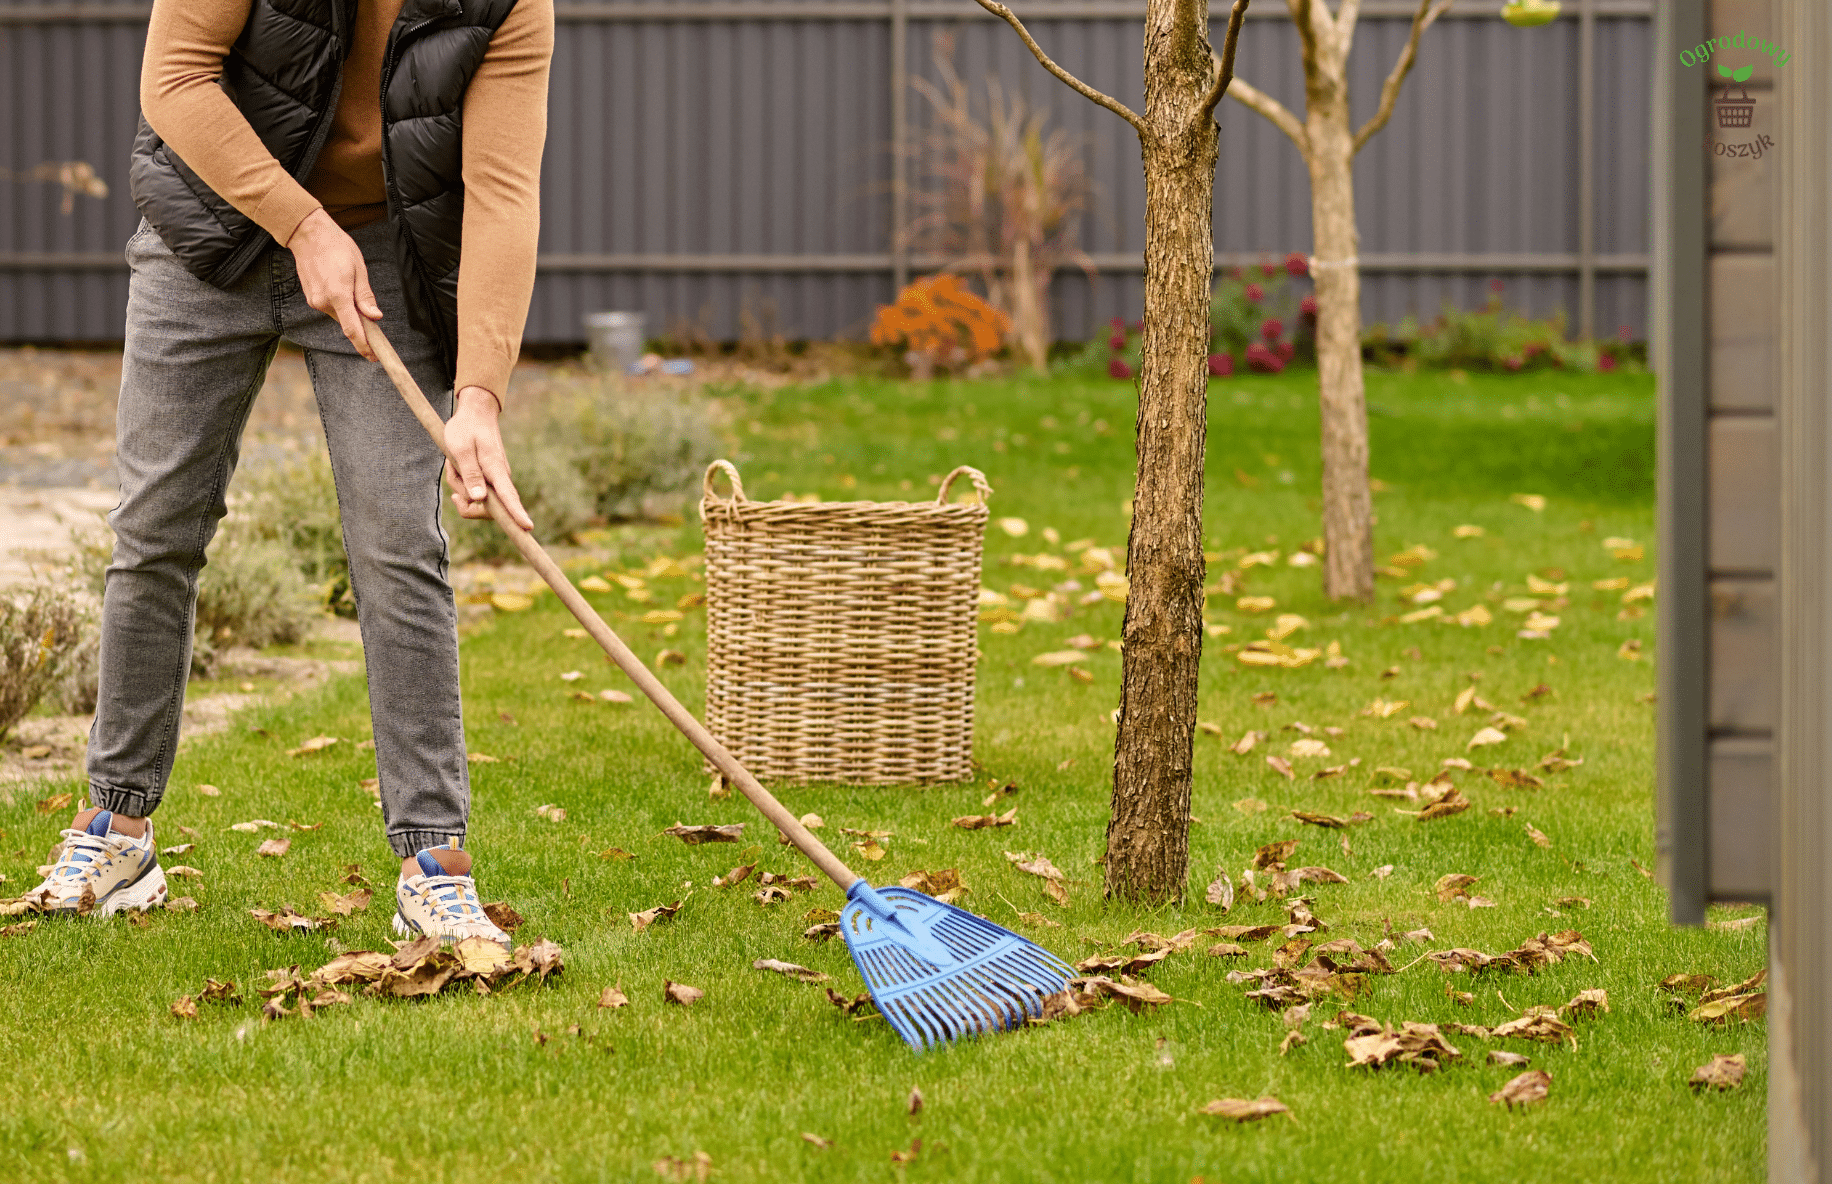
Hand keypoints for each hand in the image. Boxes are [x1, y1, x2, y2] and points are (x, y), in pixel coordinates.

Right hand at [286, 208, 380, 359]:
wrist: (307, 234)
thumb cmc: (337, 247)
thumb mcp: (358, 268)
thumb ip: (365, 295)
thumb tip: (375, 316)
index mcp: (338, 296)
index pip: (353, 330)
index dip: (364, 346)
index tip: (374, 356)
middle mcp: (323, 302)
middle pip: (348, 323)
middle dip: (361, 326)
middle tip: (375, 326)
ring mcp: (314, 301)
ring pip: (339, 315)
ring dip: (350, 311)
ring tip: (352, 287)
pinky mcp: (311, 298)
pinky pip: (331, 307)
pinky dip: (340, 305)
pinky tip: (341, 287)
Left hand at [443, 386, 533, 529]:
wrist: (476, 412)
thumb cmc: (466, 428)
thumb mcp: (461, 449)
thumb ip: (471, 474)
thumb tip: (480, 499)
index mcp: (495, 469)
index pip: (508, 496)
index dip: (516, 513)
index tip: (527, 527)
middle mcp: (500, 477)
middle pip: (486, 507)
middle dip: (464, 499)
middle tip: (451, 472)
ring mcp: (495, 479)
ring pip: (476, 499)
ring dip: (459, 486)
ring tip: (453, 463)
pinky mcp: (489, 479)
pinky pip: (474, 491)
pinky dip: (461, 482)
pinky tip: (456, 465)